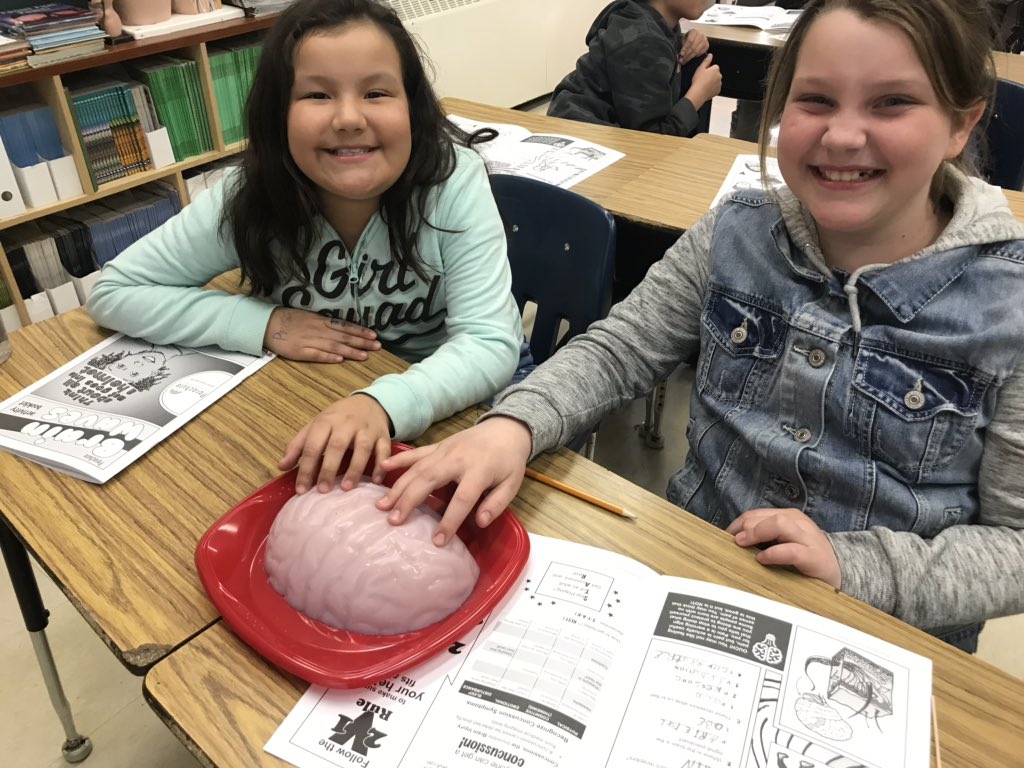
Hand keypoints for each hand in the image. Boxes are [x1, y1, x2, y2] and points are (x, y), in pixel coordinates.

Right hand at [263, 307, 380, 361]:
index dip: (360, 332)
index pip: (345, 327)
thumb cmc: (290, 320)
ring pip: (334, 346)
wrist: (268, 324)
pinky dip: (328, 356)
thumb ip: (326, 324)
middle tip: (377, 347)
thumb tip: (344, 328)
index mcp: (321, 321)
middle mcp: (319, 330)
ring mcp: (310, 341)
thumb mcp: (310, 317)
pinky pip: (316, 354)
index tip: (374, 336)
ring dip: (350, 351)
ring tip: (365, 356)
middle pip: (344, 336)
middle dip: (361, 342)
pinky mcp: (300, 351)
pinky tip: (340, 359)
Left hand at [279, 394, 391, 493]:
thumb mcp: (315, 426)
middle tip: (323, 490)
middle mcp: (346, 424)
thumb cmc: (338, 419)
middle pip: (337, 446)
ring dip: (355, 468)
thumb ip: (298, 446)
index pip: (313, 445)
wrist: (369, 403)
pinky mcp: (383, 435)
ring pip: (362, 448)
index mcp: (326, 422)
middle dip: (329, 469)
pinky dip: (381, 465)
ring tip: (347, 488)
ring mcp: (367, 429)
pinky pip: (384, 450)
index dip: (306, 468)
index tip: (301, 490)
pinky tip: (376, 481)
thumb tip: (281, 466)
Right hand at [376, 417, 532, 546]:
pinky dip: (399, 459)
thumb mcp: (512, 483)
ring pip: (417, 468)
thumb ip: (497, 503)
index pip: (462, 499)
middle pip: (429, 480)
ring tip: (382, 505)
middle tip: (393, 521)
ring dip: (398, 486)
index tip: (437, 541)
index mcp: (479, 470)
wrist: (506, 428)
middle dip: (410, 501)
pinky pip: (416, 453)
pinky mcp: (438, 445)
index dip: (449, 521)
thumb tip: (480, 522)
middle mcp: (457, 459)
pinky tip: (383, 467)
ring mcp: (444, 450)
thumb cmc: (508, 461)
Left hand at [679, 29, 708, 65]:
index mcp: (694, 31)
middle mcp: (701, 35)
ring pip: (697, 51)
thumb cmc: (688, 38)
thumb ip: (682, 45)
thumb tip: (682, 54)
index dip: (685, 48)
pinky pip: (700, 53)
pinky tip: (690, 58)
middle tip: (681, 60)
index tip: (681, 54)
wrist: (695, 37)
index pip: (690, 41)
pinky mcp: (707, 46)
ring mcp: (705, 40)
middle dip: (687, 54)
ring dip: (690, 57)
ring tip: (684, 61)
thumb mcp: (684, 39)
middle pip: (693, 47)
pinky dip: (694, 56)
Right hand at [683, 54, 721, 110]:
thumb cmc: (698, 81)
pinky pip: (715, 88)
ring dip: (711, 82)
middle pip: (715, 74)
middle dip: (711, 75)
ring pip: (716, 81)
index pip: (714, 67)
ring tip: (704, 84)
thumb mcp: (700, 68)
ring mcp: (719, 84)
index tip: (704, 73)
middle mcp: (719, 76)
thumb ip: (706, 60)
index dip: (708, 70)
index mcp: (716, 69)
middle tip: (703, 79)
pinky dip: (712, 88)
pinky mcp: (718, 90)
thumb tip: (710, 55)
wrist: (698, 93)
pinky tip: (706, 88)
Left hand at [726, 507, 841, 588]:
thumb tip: (735, 542)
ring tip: (743, 544)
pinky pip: (791, 550)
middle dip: (744, 526)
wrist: (839, 573)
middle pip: (765, 516)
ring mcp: (807, 538)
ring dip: (757, 532)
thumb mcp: (782, 544)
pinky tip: (762, 559)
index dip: (738, 524)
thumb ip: (764, 540)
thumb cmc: (805, 559)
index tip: (724, 537)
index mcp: (788, 517)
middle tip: (731, 540)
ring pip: (779, 524)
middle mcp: (797, 523)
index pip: (756, 514)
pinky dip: (774, 553)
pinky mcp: (813, 557)